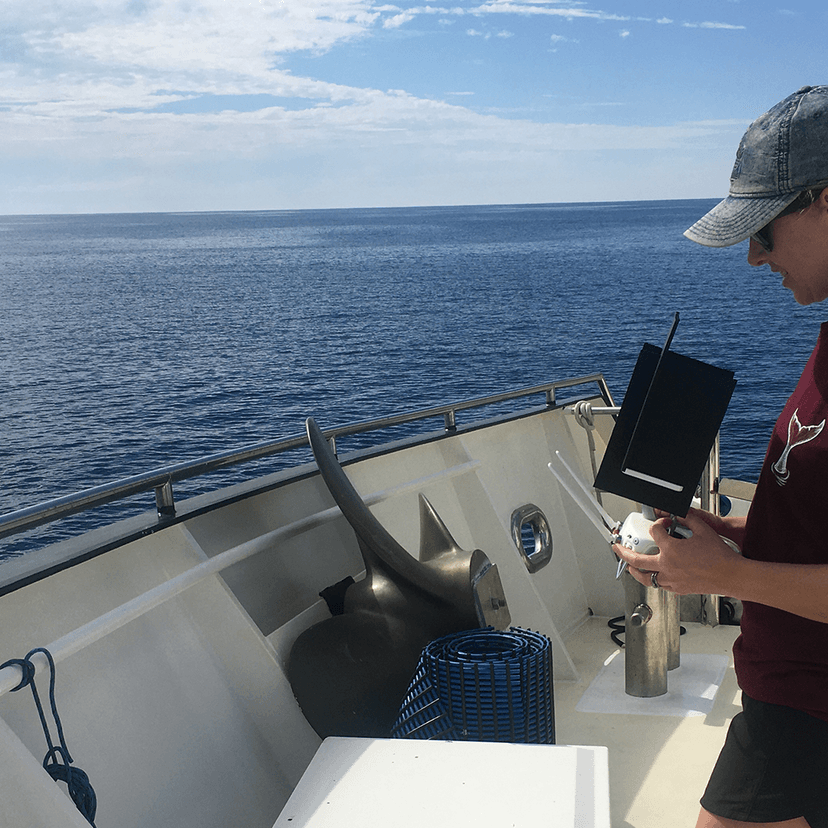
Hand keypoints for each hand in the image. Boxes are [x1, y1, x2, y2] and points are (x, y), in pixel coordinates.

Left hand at [613, 511, 741, 594]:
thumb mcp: (703, 529)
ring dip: (635, 571)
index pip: (655, 532)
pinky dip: (654, 579)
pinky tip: (653, 576)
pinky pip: (660, 585)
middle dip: (623, 552)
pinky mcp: (678, 589)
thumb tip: (680, 513)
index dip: (659, 525)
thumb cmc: (720, 556)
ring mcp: (671, 579)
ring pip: (645, 578)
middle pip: (637, 560)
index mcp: (671, 550)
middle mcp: (667, 566)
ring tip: (629, 566)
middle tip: (617, 548)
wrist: (731, 575)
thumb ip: (688, 519)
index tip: (665, 524)